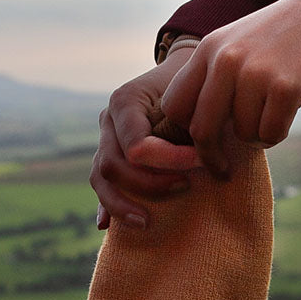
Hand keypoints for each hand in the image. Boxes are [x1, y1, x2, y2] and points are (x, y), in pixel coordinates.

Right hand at [90, 46, 200, 229]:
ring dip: (122, 204)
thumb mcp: (191, 98)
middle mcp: (107, 120)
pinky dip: (105, 205)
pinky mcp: (108, 155)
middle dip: (150, 184)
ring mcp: (104, 139)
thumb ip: (187, 127)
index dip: (169, 160)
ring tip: (147, 222)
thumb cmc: (192, 87)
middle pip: (114, 165)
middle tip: (186, 187)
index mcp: (124, 100)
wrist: (181, 73)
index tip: (200, 162)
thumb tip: (201, 159)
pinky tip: (106, 226)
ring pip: (100, 178)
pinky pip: (99, 184)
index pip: (137, 145)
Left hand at [161, 0, 300, 175]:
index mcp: (209, 49)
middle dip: (211, 157)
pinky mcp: (286, 86)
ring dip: (258, 135)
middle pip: (201, 130)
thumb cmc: (288, 31)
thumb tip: (201, 134)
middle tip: (222, 171)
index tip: (201, 147)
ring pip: (243, 135)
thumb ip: (218, 79)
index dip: (184, 133)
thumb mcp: (240, 43)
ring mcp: (256, 73)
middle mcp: (226, 60)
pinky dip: (279, 132)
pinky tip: (289, 111)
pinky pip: (271, 134)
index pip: (175, 106)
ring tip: (273, 112)